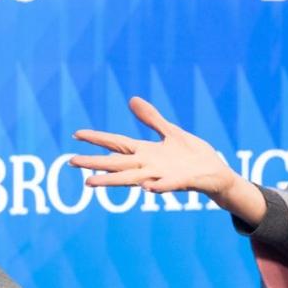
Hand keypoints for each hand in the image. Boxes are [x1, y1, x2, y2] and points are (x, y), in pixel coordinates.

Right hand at [70, 96, 238, 197]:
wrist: (216, 174)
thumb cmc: (193, 155)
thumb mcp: (171, 131)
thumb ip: (151, 119)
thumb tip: (131, 99)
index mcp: (146, 152)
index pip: (116, 144)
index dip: (97, 138)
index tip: (76, 134)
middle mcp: (149, 165)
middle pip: (116, 163)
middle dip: (94, 162)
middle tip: (71, 162)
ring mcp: (163, 175)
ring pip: (133, 178)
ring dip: (112, 181)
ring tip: (90, 183)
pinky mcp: (181, 182)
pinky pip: (167, 185)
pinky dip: (158, 186)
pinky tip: (147, 187)